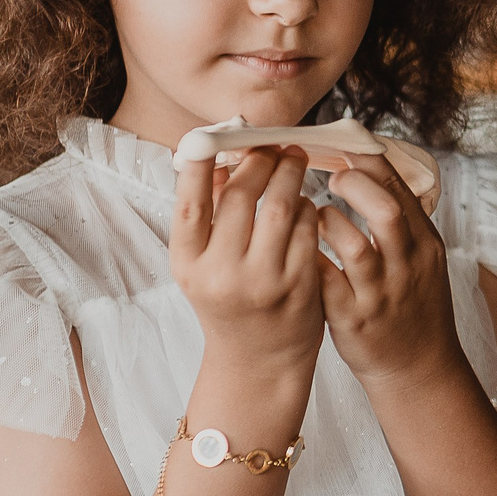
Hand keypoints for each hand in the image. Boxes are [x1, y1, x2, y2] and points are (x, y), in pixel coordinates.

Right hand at [170, 147, 324, 374]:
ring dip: (290, 175)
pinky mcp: (299, 287)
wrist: (258, 361)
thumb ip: (208, 214)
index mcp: (188, 264)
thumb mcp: (204, 263)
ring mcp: (262, 281)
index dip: (200, 161)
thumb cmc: (229, 301)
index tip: (214, 134)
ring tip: (294, 161)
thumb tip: (218, 156)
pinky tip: (305, 203)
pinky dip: (308, 207)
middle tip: (272, 146)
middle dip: (260, 161)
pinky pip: (308, 229)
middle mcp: (221, 273)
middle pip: (242, 194)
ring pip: (281, 206)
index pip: (190, 201)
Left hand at [316, 154, 464, 387]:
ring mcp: (381, 295)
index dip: (371, 163)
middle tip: (331, 177)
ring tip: (314, 216)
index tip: (347, 146)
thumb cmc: (412, 306)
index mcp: (425, 245)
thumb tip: (370, 168)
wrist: (420, 368)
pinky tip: (299, 250)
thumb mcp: (422, 260)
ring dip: (329, 222)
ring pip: (355, 247)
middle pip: (387, 211)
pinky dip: (311, 259)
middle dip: (355, 186)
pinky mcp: (355, 320)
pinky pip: (327, 282)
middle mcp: (408, 267)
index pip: (402, 190)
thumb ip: (402, 220)